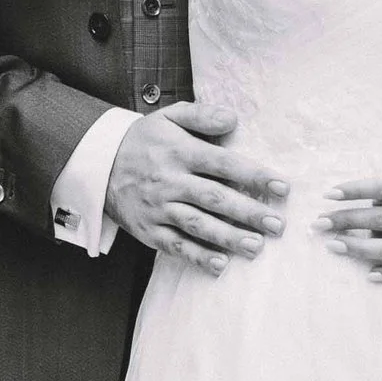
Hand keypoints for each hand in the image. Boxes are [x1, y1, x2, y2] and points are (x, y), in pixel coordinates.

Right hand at [102, 100, 287, 275]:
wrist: (99, 163)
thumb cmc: (145, 140)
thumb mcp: (169, 117)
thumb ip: (202, 115)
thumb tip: (233, 119)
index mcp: (180, 152)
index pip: (223, 164)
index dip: (253, 176)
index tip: (282, 188)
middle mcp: (170, 181)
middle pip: (214, 198)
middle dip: (248, 212)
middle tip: (276, 225)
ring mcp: (158, 208)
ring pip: (197, 225)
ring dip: (227, 237)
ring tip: (256, 247)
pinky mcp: (149, 230)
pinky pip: (175, 245)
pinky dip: (197, 256)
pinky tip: (220, 265)